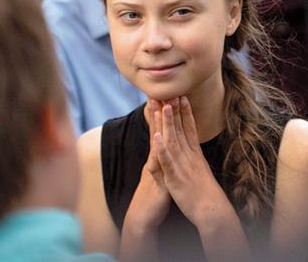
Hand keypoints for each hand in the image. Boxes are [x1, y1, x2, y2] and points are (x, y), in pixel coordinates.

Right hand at [122, 99, 170, 231]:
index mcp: (158, 156)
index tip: (163, 95)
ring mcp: (155, 168)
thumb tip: (164, 144)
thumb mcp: (159, 172)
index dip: (161, 115)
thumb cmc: (153, 194)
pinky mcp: (158, 181)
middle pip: (157, 132)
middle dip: (158, 113)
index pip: (159, 131)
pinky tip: (158, 139)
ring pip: (157, 143)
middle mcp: (155, 159)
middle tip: (158, 91)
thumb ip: (161, 158)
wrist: (143, 217)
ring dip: (157, 126)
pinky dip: (158, 152)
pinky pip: (158, 165)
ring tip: (159, 107)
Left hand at [153, 97, 233, 226]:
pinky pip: (168, 161)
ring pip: (174, 140)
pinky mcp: (175, 177)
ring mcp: (182, 166)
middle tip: (170, 92)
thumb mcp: (201, 171)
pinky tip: (157, 137)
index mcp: (195, 154)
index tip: (182, 97)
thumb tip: (194, 151)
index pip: (189, 129)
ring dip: (169, 123)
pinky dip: (163, 148)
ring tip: (164, 106)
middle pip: (181, 129)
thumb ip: (196, 159)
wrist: (211, 209)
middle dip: (175, 110)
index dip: (185, 112)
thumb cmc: (206, 193)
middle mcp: (190, 156)